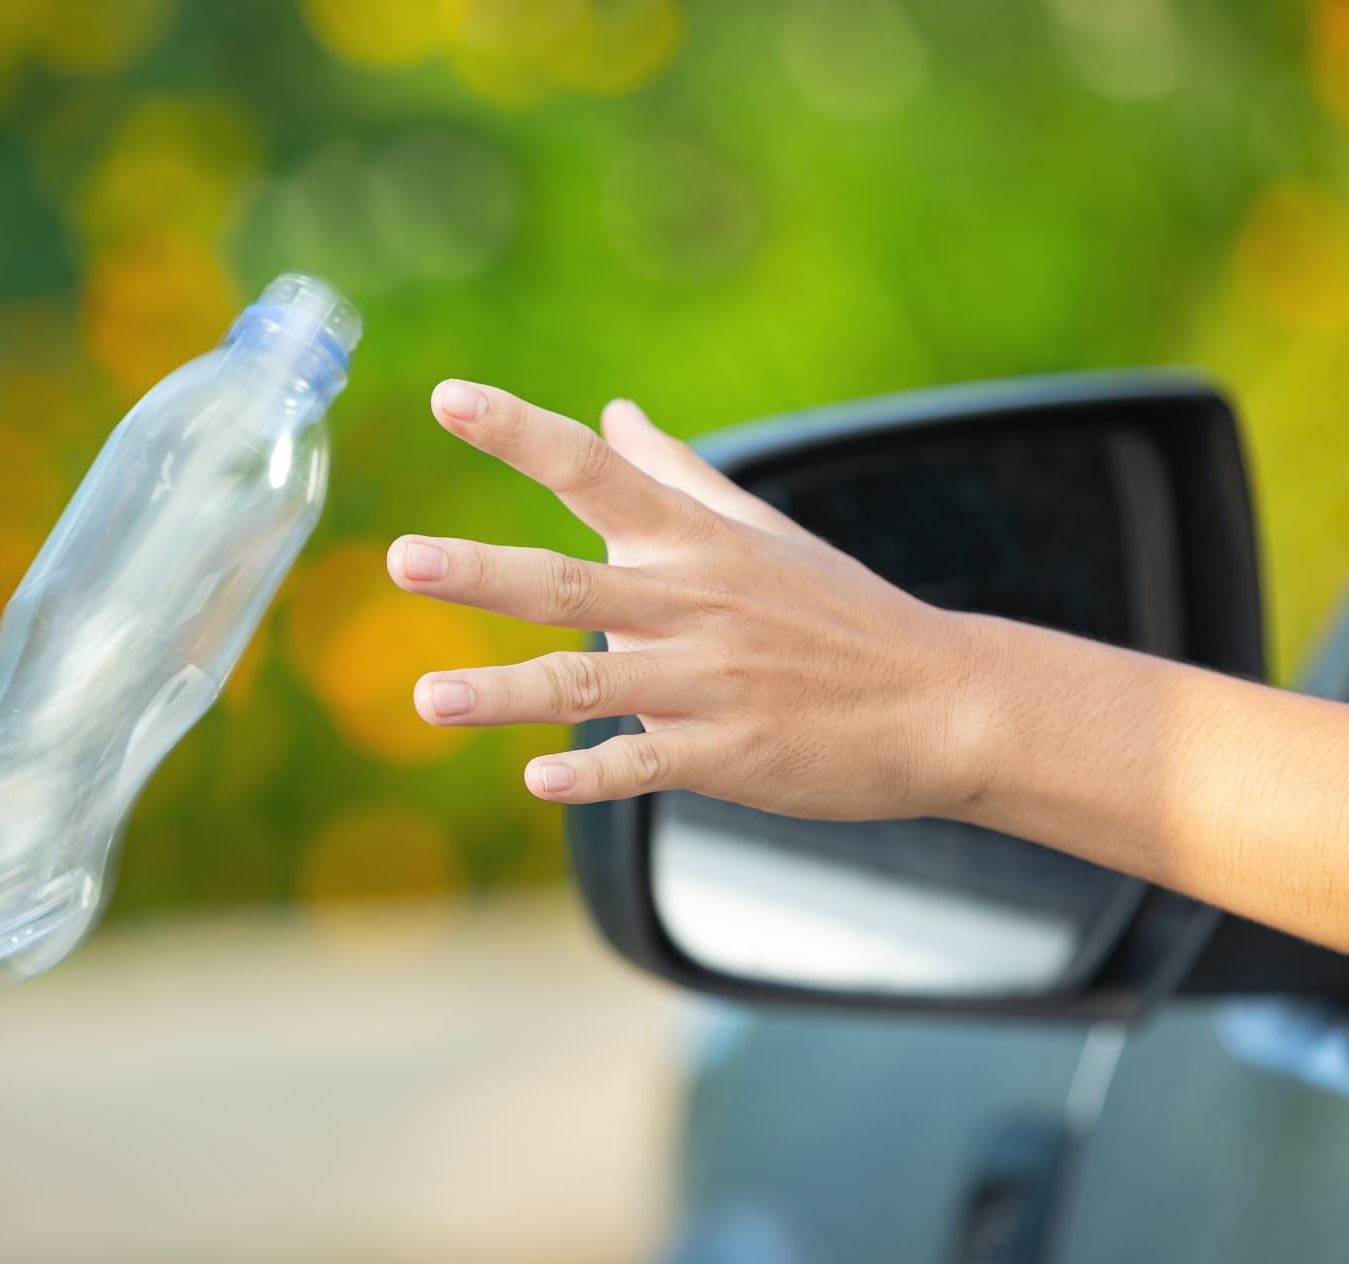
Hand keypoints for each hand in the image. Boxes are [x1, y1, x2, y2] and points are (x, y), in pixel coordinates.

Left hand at [387, 379, 976, 818]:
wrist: (945, 701)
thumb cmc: (840, 613)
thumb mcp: (760, 531)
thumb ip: (675, 476)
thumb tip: (614, 415)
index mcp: (694, 545)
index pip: (594, 472)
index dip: (520, 432)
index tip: (448, 396)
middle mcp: (692, 605)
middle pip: (570, 583)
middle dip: (484, 572)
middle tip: (403, 558)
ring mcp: (710, 683)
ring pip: (592, 684)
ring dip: (507, 692)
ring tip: (429, 699)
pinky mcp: (729, 754)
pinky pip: (648, 765)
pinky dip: (594, 776)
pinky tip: (537, 782)